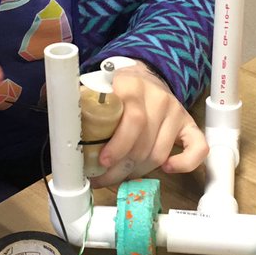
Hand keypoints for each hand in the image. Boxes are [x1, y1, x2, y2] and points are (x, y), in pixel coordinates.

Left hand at [90, 61, 208, 187]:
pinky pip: (198, 148)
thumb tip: (57, 111)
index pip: (132, 119)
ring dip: (138, 172)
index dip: (117, 145)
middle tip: (102, 178)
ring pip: (159, 153)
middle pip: (143, 143)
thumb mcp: (96, 88)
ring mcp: (176, 111)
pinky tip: (167, 169)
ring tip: (119, 177)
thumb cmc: (116, 89)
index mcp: (132, 86)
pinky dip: (185, 163)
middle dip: (120, 168)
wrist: (144, 76)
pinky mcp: (188, 124)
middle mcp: (158, 98)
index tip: (101, 161)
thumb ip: (79, 99)